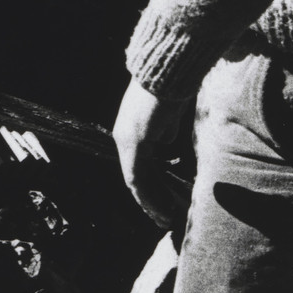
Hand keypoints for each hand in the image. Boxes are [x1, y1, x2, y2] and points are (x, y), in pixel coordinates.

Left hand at [114, 76, 193, 230]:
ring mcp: (126, 140)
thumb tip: (164, 139)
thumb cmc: (170, 89)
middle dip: (149, 201)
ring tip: (164, 219)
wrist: (167, 72)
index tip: (162, 204)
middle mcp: (123, 137)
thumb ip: (163, 129)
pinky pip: (138, 176)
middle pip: (134, 178)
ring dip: (150, 202)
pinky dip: (150, 194)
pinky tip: (162, 207)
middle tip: (162, 219)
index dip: (150, 188)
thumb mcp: (166, 115)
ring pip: (135, 181)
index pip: (137, 167)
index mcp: (130, 132)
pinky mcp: (134, 142)